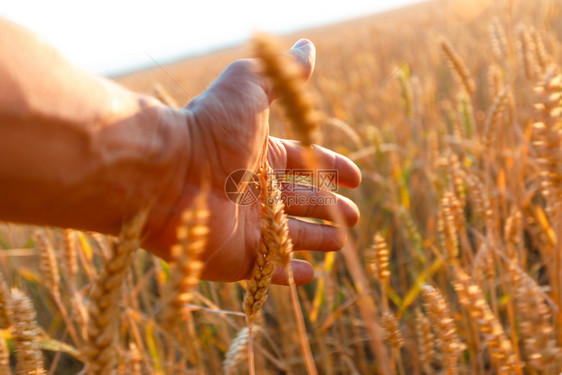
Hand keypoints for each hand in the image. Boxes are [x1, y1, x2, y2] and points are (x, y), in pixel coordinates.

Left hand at [144, 39, 360, 284]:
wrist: (167, 172)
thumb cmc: (209, 128)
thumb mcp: (250, 87)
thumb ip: (283, 74)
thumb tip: (308, 46)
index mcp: (261, 156)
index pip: (304, 162)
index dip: (332, 168)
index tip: (356, 177)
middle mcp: (255, 191)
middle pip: (301, 202)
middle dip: (328, 208)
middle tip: (352, 217)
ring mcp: (245, 226)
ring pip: (290, 237)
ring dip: (316, 240)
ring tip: (339, 244)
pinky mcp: (234, 258)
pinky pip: (267, 270)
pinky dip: (288, 274)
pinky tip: (308, 276)